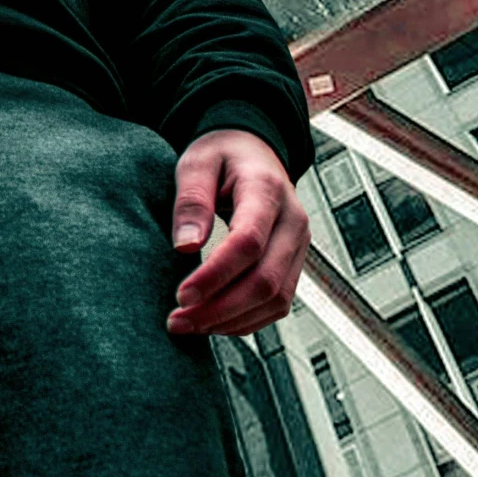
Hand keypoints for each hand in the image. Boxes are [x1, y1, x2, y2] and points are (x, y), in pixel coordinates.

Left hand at [166, 127, 309, 338]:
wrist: (252, 151)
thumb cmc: (221, 156)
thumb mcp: (197, 163)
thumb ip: (192, 200)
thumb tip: (185, 246)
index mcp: (267, 190)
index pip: (248, 243)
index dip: (215, 275)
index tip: (181, 295)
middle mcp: (293, 221)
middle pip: (265, 280)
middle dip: (220, 309)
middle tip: (178, 321)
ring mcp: (299, 245)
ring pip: (275, 299)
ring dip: (232, 320)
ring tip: (190, 325)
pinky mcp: (294, 263)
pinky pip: (278, 303)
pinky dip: (247, 320)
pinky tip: (214, 322)